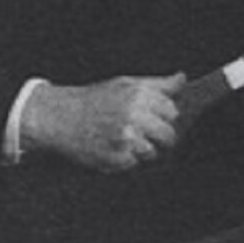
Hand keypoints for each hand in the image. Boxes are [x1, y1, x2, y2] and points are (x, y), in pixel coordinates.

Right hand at [21, 73, 185, 172]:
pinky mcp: (115, 159)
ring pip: (152, 152)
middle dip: (161, 136)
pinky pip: (134, 164)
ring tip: (124, 139)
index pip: (172, 112)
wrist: (61, 118)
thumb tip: (182, 79)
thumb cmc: (96, 99)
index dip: (165, 115)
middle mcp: (134, 116)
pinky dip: (126, 159)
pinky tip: (113, 147)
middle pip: (168, 135)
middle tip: (144, 133)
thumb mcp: (126, 83)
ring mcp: (125, 139)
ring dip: (143, 149)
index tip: (156, 116)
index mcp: (139, 95)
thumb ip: (158, 84)